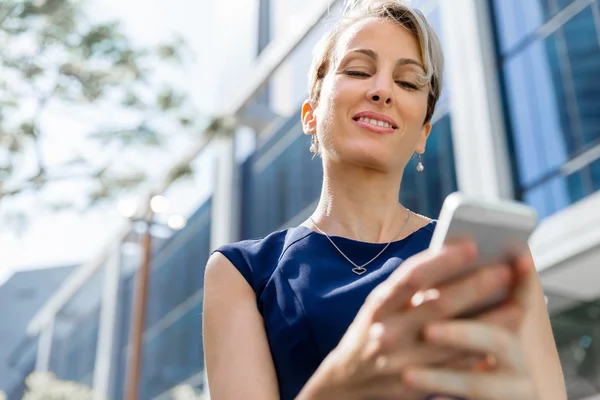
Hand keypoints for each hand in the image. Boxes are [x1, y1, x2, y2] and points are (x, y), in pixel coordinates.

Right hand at [298, 241, 516, 399]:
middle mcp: (387, 332)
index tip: (470, 245)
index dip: (441, 260)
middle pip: (439, 306)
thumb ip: (408, 289)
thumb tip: (452, 262)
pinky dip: (480, 350)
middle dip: (476, 286)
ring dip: (490, 321)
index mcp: (378, 306)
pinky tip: (501, 337)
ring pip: (455, 339)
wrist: (346, 383)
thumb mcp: (380, 306)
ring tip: (516, 304)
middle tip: (505, 270)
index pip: (410, 277)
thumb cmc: (369, 333)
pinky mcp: (415, 386)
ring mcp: (401, 362)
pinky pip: (456, 367)